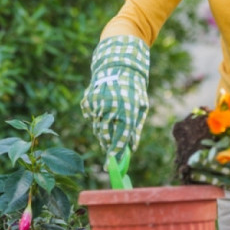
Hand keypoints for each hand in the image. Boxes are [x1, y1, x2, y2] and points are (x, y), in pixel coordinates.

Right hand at [80, 35, 149, 160]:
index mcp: (125, 113)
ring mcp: (96, 105)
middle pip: (104, 136)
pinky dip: (96, 117)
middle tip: (110, 149)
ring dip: (102, 131)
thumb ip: (136, 128)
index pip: (118, 140)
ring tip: (111, 121)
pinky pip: (90, 116)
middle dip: (107, 145)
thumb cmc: (134, 87)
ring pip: (96, 127)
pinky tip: (104, 107)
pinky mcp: (88, 101)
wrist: (118, 65)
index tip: (111, 164)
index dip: (115, 154)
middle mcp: (109, 110)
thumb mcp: (141, 107)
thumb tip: (132, 148)